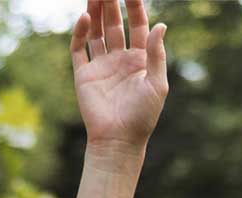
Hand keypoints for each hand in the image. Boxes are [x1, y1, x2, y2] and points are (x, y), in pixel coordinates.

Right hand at [70, 0, 168, 150]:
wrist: (119, 140)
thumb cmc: (143, 116)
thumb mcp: (157, 84)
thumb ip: (157, 54)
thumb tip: (162, 25)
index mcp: (140, 60)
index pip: (138, 26)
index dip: (135, 7)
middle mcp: (120, 59)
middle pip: (115, 24)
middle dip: (111, 4)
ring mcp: (101, 65)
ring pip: (96, 32)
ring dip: (95, 12)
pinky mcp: (84, 74)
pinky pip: (80, 48)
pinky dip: (81, 33)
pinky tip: (85, 18)